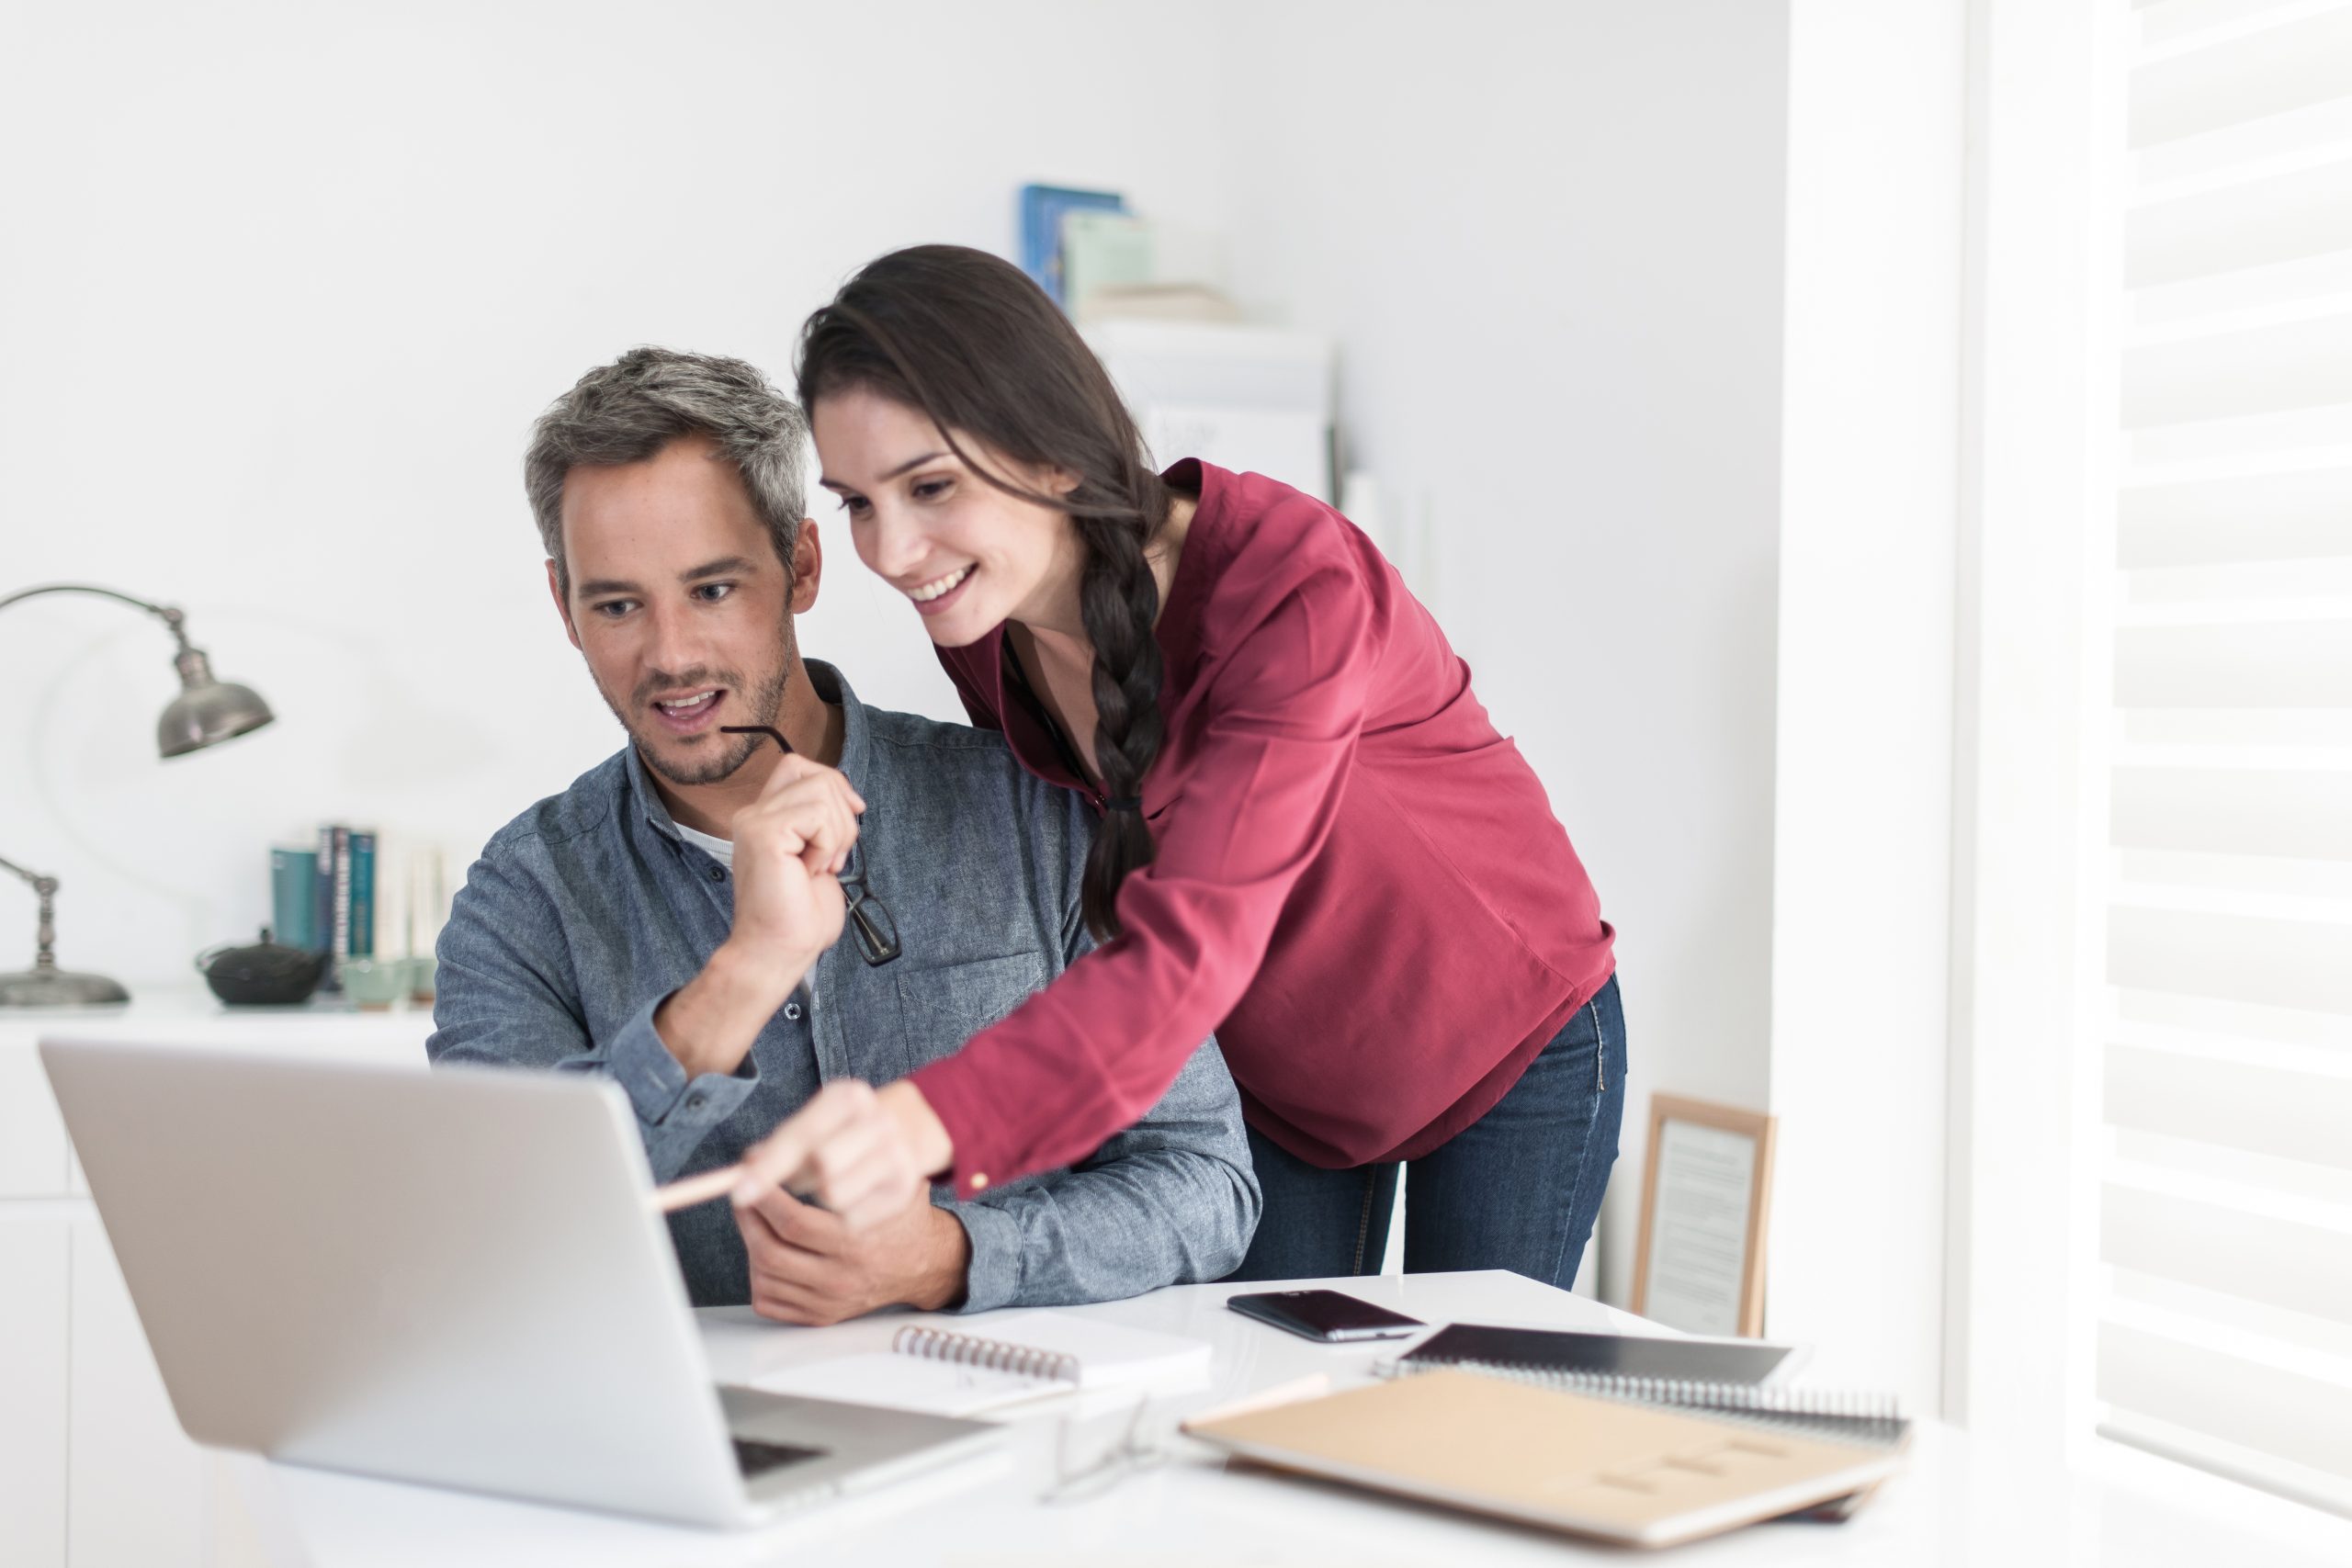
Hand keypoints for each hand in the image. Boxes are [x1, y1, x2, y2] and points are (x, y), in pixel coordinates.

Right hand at [725, 753, 865, 969]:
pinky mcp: (764, 833)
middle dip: (844, 815)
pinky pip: (818, 814)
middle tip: (833, 859)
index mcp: (765, 818)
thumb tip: (850, 799)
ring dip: (838, 833)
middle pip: (817, 775)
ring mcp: (755, 821)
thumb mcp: (820, 855)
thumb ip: (823, 822)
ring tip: (821, 867)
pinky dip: (828, 844)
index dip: (834, 782)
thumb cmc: (798, 916)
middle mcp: (753, 814)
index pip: (798, 766)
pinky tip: (811, 870)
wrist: (778, 950)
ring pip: (822, 790)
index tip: (854, 813)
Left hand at [730, 1079, 954, 1231]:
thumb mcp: (814, 1123)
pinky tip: (848, 1201)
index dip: (768, 1169)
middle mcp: (880, 1123)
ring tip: (823, 1188)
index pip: (803, 1138)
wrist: (907, 1135)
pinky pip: (852, 1219)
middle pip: (821, 1168)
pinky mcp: (904, 1192)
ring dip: (817, 1198)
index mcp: (851, 1097)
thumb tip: (744, 1172)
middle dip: (796, 1181)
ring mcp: (897, 1157)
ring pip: (834, 1195)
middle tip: (788, 1184)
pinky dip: (840, 1216)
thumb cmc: (842, 1131)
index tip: (738, 1194)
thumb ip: (780, 1145)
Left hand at [736, 1184, 970, 1325]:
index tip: (753, 1176)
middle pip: (769, 1251)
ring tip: (754, 1219)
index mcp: (856, 1243)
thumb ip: (847, 1169)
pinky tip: (767, 1251)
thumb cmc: (901, 1217)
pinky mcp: (820, 1316)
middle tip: (743, 1194)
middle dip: (748, 1218)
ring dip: (751, 1243)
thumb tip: (789, 1149)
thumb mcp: (887, 1185)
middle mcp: (840, 1277)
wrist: (924, 1262)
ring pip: (763, 1276)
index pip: (794, 1222)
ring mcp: (827, 1301)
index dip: (764, 1197)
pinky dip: (758, 1276)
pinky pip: (768, 1302)